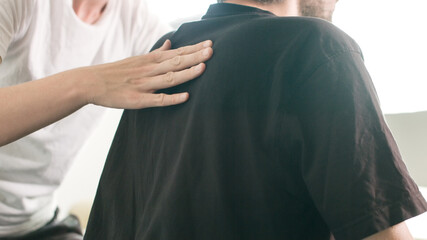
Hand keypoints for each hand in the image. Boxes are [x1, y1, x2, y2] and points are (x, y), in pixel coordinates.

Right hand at [80, 39, 212, 108]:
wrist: (90, 82)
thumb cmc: (115, 71)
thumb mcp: (137, 59)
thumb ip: (156, 53)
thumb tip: (171, 43)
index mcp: (149, 60)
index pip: (176, 52)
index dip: (193, 49)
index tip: (209, 44)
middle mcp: (148, 70)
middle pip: (175, 62)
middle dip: (194, 56)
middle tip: (211, 51)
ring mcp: (143, 84)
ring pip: (169, 78)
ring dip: (186, 73)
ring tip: (202, 67)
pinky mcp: (137, 100)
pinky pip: (157, 99)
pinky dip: (172, 98)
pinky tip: (185, 96)